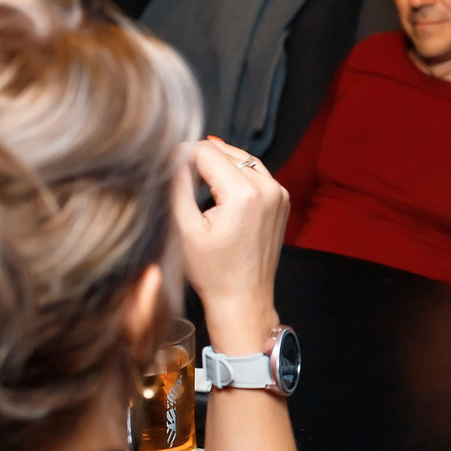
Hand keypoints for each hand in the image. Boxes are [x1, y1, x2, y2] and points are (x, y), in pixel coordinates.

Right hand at [173, 137, 287, 356]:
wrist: (243, 298)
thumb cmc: (213, 272)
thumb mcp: (185, 229)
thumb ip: (178, 185)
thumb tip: (173, 154)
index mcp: (244, 194)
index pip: (206, 151)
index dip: (182, 156)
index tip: (168, 170)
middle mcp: (268, 188)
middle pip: (226, 151)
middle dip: (201, 159)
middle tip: (180, 179)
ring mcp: (279, 194)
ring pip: (242, 159)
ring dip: (219, 164)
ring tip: (197, 183)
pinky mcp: (282, 200)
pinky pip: (256, 173)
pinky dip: (236, 174)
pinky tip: (219, 191)